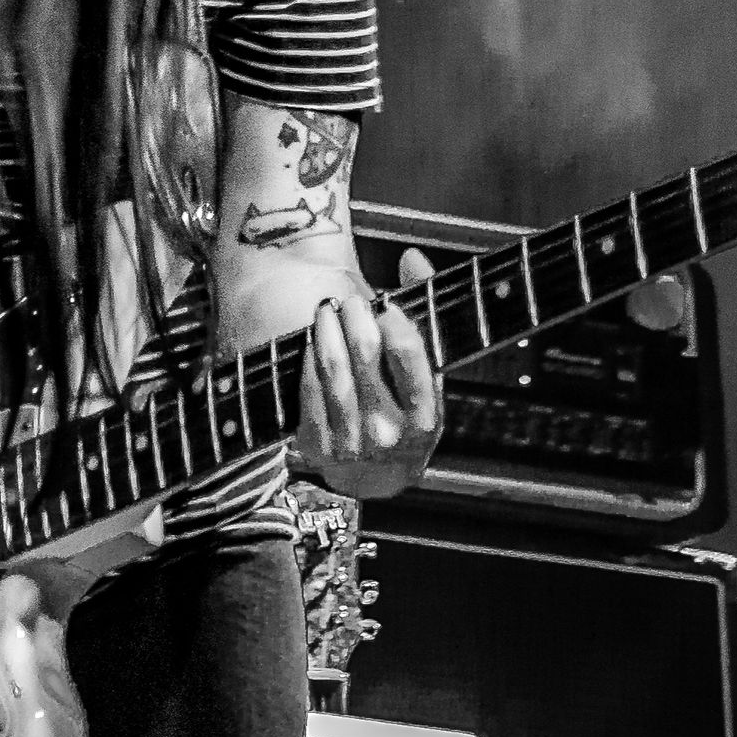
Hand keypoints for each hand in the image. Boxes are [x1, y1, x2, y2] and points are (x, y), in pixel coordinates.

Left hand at [295, 251, 440, 499]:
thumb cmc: (406, 420)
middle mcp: (388, 433)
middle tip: (351, 301)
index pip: (410, 357)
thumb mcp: (428, 380)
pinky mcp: (317, 445)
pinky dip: (310, 357)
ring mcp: (350, 442)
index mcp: (424, 419)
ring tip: (327, 309)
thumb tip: (412, 258)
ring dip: (328, 330)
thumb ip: (425, 316)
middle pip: (366, 355)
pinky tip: (314, 339)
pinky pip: (309, 388)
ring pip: (333, 369)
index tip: (385, 304)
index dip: (395, 322)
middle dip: (356, 318)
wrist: (379, 479)